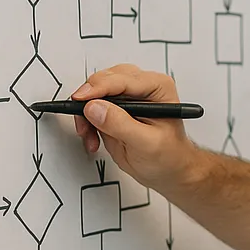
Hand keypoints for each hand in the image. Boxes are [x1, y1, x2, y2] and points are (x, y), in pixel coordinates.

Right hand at [71, 65, 203, 192]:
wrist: (168, 170)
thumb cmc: (168, 156)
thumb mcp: (146, 142)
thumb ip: (120, 124)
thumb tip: (95, 107)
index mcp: (158, 87)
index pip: (122, 79)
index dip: (98, 88)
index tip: (81, 99)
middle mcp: (142, 87)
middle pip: (105, 80)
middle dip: (90, 101)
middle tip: (84, 121)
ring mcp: (127, 96)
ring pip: (95, 92)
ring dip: (86, 113)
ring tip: (90, 135)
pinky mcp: (115, 108)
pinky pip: (91, 107)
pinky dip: (86, 121)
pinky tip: (92, 138)